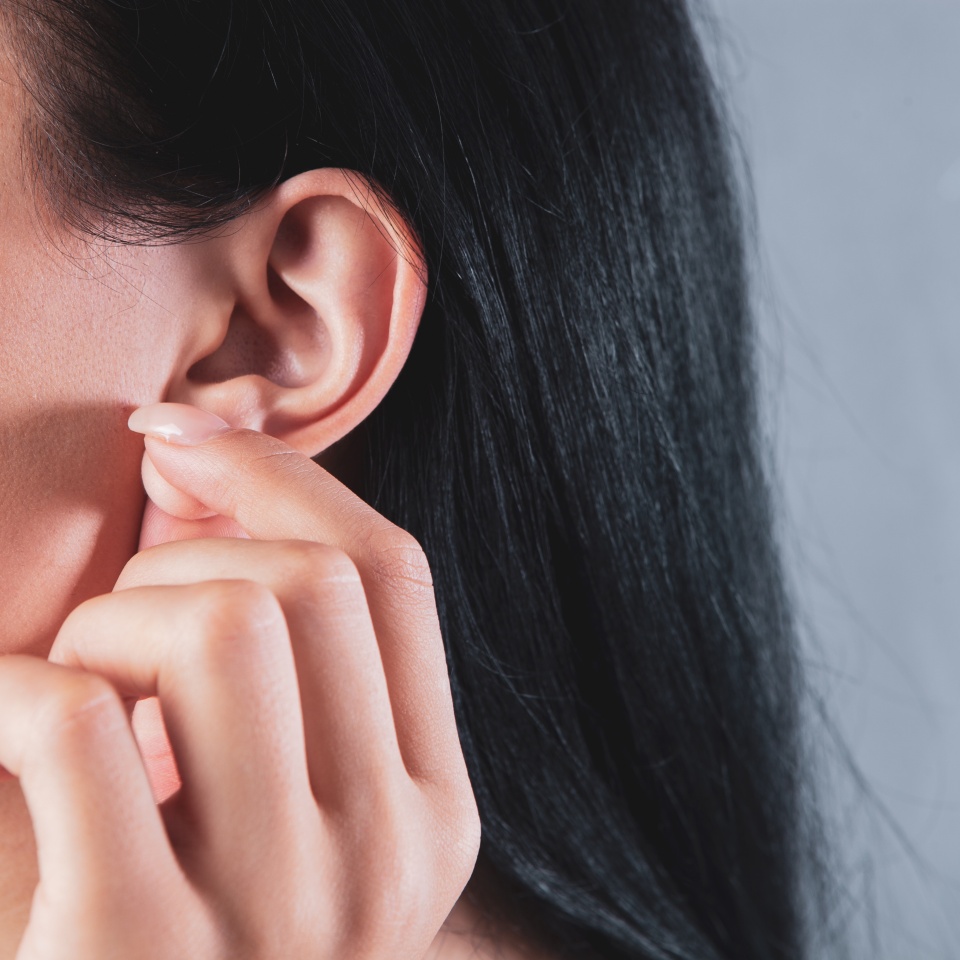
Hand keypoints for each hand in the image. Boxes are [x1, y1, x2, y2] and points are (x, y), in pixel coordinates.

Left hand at [0, 404, 479, 959]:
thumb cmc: (208, 936)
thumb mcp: (296, 806)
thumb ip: (296, 656)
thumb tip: (217, 445)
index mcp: (430, 814)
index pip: (394, 576)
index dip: (288, 476)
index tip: (183, 434)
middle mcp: (379, 861)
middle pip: (312, 583)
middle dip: (195, 542)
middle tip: (124, 591)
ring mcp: (269, 918)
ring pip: (222, 626)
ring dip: (115, 616)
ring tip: (80, 678)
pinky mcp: (128, 956)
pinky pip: (75, 716)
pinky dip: (10, 682)